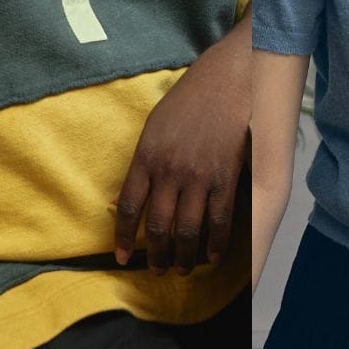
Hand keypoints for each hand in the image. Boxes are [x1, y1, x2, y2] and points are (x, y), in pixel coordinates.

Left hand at [114, 21, 250, 273]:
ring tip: (182, 269)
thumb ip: (142, 164)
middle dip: (156, 255)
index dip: (124, 238)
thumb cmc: (189, 99)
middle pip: (158, 227)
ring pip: (188, 231)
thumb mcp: (154, 127)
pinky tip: (212, 257)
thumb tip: (125, 199)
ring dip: (184, 257)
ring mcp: (199, 177)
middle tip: (157, 270)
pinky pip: (220, 221)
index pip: (130, 208)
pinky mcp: (226, 178)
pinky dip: (216, 245)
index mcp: (146, 157)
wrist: (227, 79)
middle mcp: (170, 171)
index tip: (121, 257)